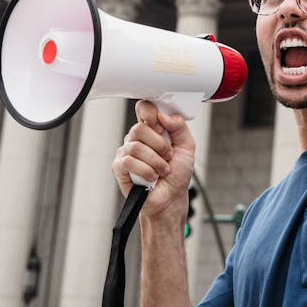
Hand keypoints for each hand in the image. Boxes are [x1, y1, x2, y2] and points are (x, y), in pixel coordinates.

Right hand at [113, 102, 195, 217]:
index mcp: (152, 129)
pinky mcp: (119, 168)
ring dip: (156, 161)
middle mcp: (136, 138)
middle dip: (159, 145)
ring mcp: (126, 152)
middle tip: (168, 156)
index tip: (162, 128)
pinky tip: (152, 177)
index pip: (143, 108)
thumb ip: (179, 127)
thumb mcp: (187, 147)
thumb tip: (164, 115)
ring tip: (163, 170)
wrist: (171, 198)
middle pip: (139, 128)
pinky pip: (129, 162)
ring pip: (136, 146)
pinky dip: (146, 170)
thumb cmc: (177, 174)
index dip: (152, 115)